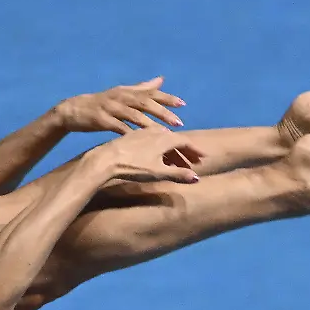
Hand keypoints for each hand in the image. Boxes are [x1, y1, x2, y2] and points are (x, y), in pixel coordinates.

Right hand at [54, 77, 185, 133]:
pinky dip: (129, 134)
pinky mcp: (101, 120)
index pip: (151, 93)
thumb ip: (142, 88)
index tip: (182, 104)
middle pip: (145, 103)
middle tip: (178, 122)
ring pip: (133, 115)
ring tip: (163, 134)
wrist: (72, 110)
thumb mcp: (122, 93)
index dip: (167, 98)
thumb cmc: (101, 104)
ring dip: (149, 124)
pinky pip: (118, 127)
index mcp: (127, 91)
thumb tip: (161, 80)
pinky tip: (140, 142)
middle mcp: (120, 97)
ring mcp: (110, 108)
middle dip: (163, 112)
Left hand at [90, 127, 205, 183]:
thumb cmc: (134, 166)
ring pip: (164, 139)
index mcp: (165, 138)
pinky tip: (157, 156)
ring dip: (172, 150)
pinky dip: (160, 147)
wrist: (106, 159)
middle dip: (185, 151)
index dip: (195, 150)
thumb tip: (197, 178)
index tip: (203, 158)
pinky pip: (153, 139)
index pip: (186, 141)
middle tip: (193, 162)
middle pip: (176, 140)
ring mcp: (144, 132)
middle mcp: (156, 131)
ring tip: (177, 162)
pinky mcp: (133, 135)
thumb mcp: (158, 172)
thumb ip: (178, 174)